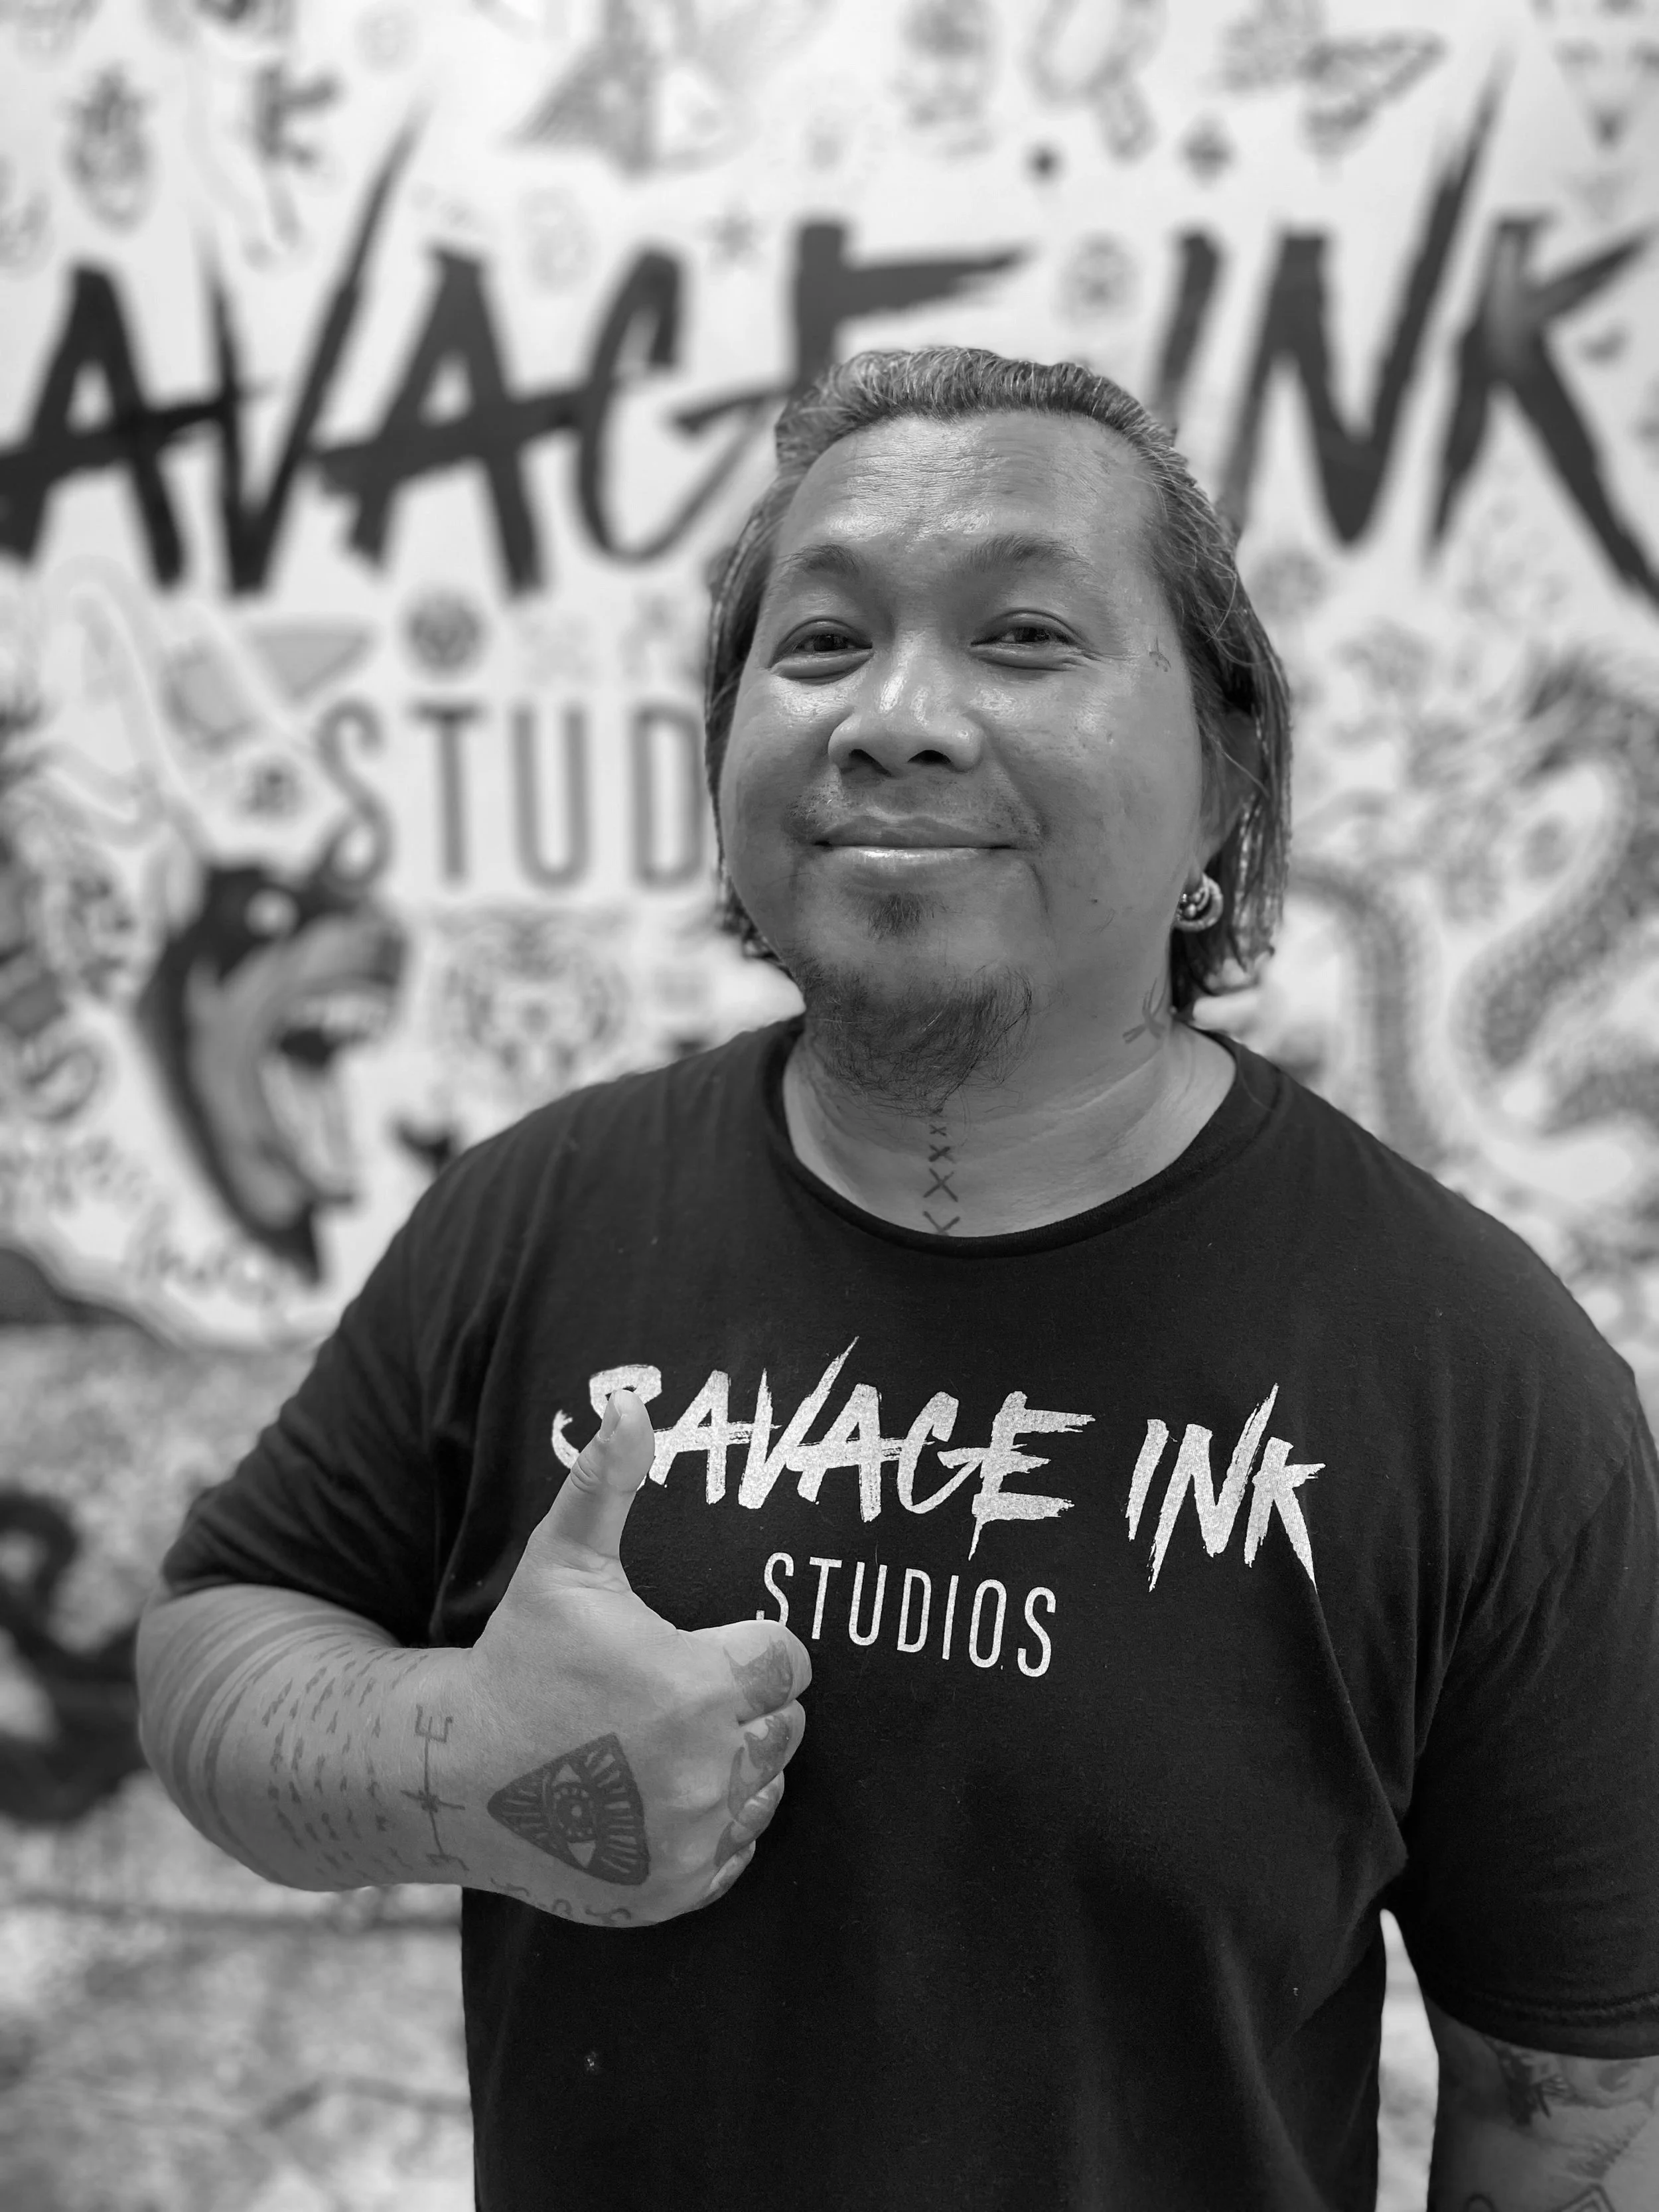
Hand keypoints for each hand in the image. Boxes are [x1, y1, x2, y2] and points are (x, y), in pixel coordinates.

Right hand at [460, 1390, 810, 1924]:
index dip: (750, 1646)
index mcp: (698, 1686)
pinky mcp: (676, 1889)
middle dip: (745, 1705)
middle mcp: (707, 1769)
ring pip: (767, 1787)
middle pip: (786, 1725)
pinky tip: (656, 1795)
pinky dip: (711, 1827)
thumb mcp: (561, 1564)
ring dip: (734, 1764)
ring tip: (663, 1740)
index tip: (700, 1644)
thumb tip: (633, 1400)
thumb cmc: (515, 1656)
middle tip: (676, 1694)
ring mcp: (692, 1838)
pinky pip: (737, 1850)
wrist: (452, 1775)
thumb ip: (607, 1483)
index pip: (789, 1661)